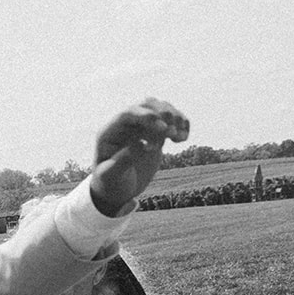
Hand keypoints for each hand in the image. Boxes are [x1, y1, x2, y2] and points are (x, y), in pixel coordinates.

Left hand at [87, 98, 190, 215]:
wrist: (118, 189)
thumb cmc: (110, 184)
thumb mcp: (111, 177)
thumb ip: (121, 162)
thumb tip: (138, 144)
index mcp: (110, 132)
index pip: (128, 113)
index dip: (147, 116)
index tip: (163, 128)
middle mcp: (125, 125)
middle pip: (147, 105)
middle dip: (163, 115)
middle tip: (172, 134)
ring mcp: (140, 127)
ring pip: (161, 109)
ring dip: (175, 119)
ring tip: (179, 139)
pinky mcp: (154, 133)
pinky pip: (170, 120)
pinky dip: (181, 125)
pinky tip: (183, 139)